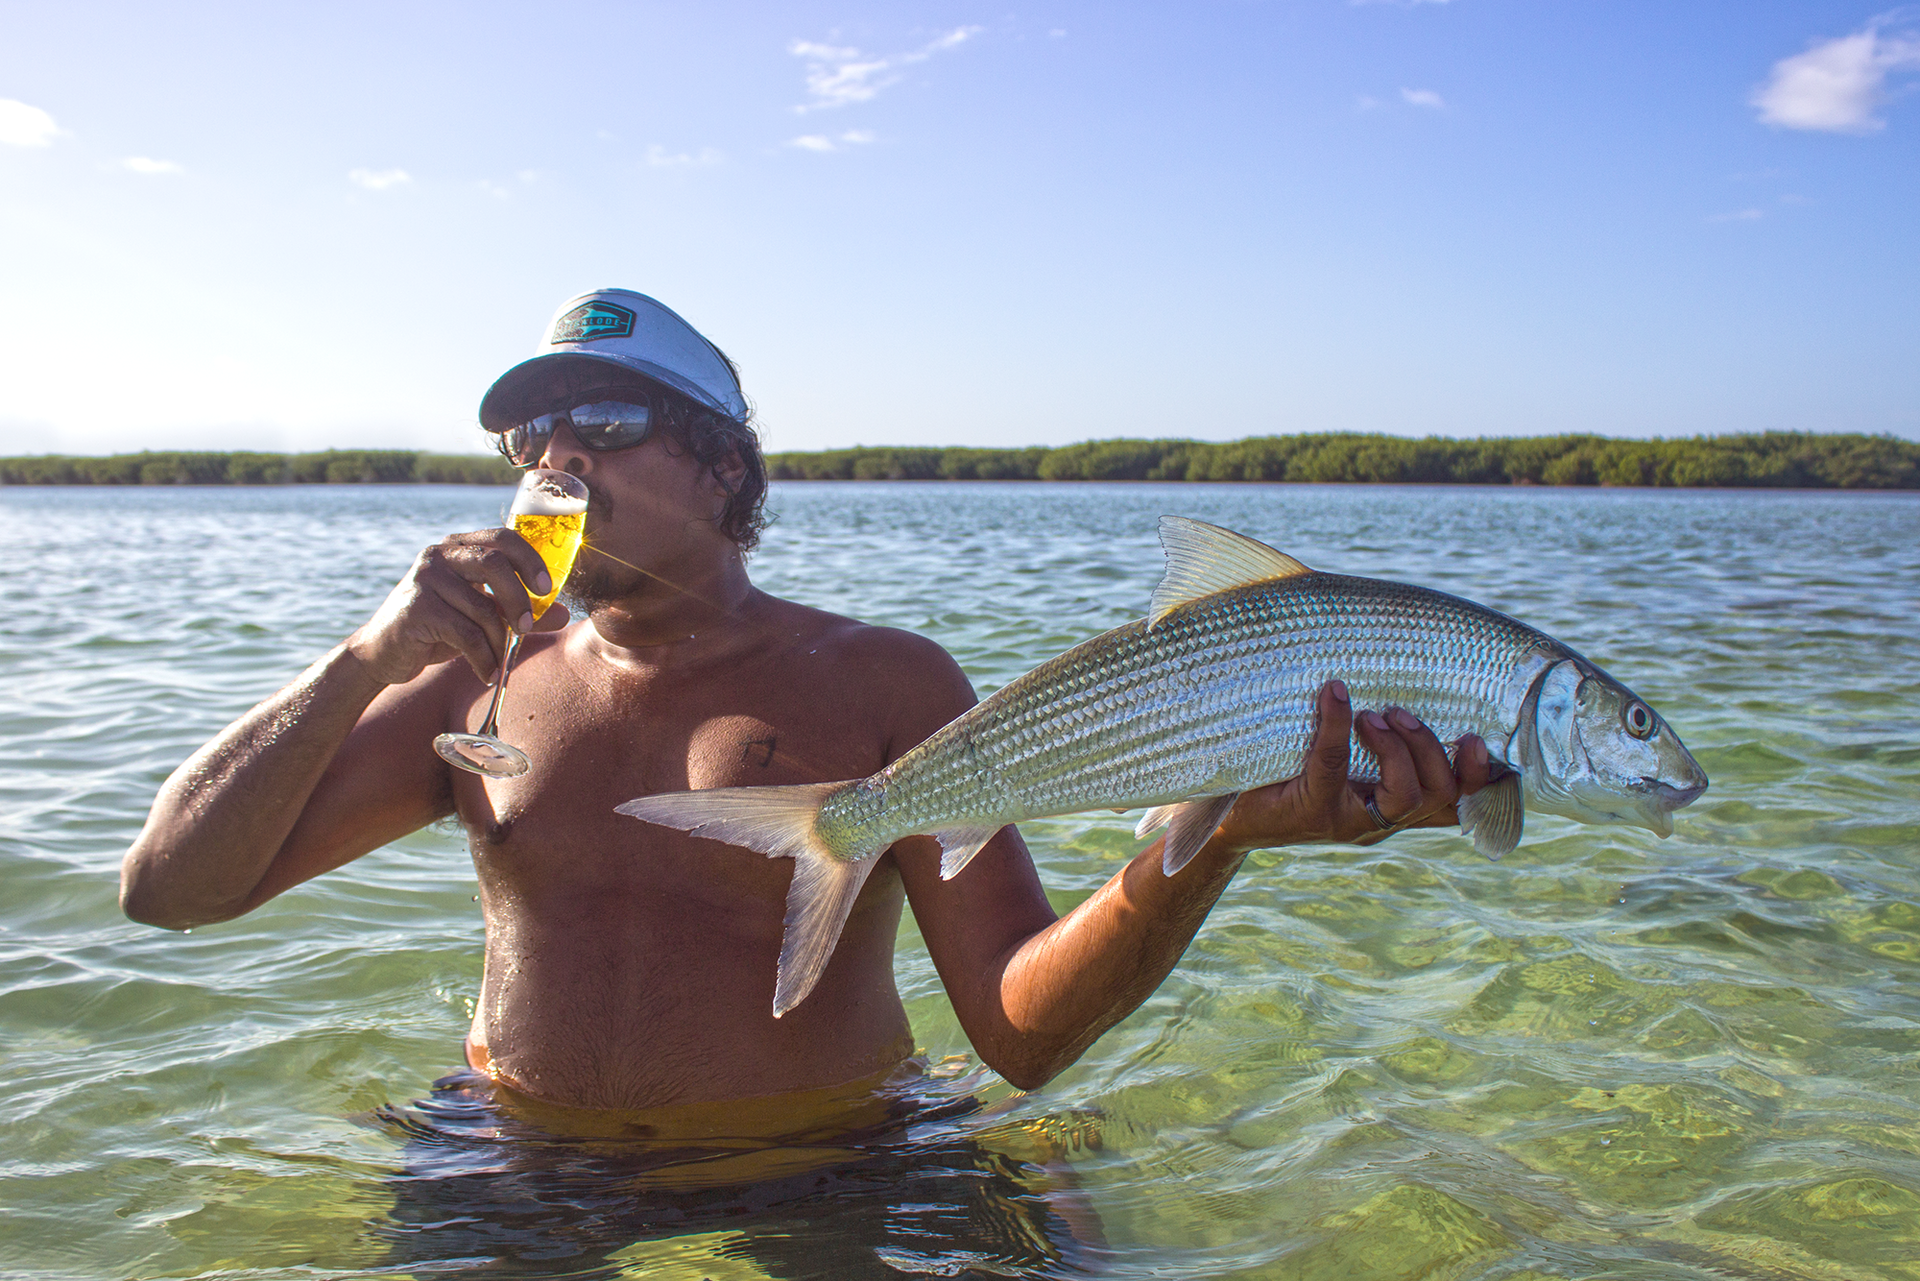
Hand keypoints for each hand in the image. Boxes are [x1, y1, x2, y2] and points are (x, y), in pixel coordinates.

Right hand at [343, 529, 570, 686]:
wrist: (382, 654)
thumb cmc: (438, 631)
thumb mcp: (483, 619)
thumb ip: (521, 612)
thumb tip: (564, 613)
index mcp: (459, 547)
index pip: (502, 537)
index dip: (529, 559)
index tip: (547, 588)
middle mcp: (439, 555)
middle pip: (493, 563)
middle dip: (518, 599)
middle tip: (528, 627)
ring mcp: (425, 579)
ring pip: (481, 608)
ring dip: (499, 641)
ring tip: (501, 662)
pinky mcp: (417, 608)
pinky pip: (465, 634)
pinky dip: (483, 658)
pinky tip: (487, 674)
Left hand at [1211, 680, 1492, 852]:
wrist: (1227, 813)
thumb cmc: (1285, 772)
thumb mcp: (1334, 755)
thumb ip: (1367, 732)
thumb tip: (1376, 668)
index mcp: (1393, 806)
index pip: (1456, 804)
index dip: (1479, 778)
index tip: (1480, 739)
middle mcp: (1380, 820)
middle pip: (1442, 797)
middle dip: (1434, 748)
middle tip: (1399, 712)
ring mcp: (1349, 821)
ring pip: (1408, 796)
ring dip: (1400, 747)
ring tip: (1375, 714)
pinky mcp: (1312, 811)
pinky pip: (1334, 767)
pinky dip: (1337, 725)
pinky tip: (1335, 695)